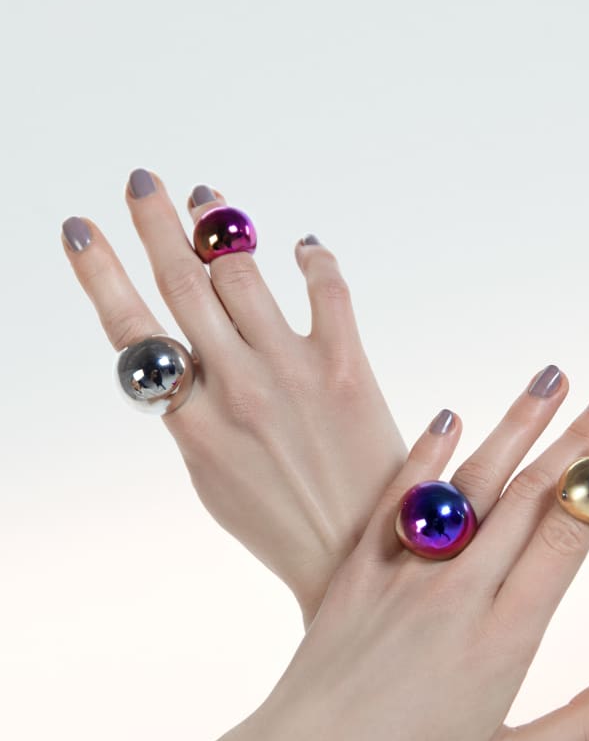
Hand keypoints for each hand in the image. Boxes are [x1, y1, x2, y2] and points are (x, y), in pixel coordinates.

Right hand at [62, 171, 405, 624]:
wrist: (356, 557)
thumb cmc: (279, 524)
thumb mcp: (212, 478)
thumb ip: (191, 415)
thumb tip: (177, 361)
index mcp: (192, 423)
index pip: (131, 332)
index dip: (100, 274)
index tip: (80, 228)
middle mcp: (235, 388)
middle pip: (182, 284)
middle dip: (155, 225)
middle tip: (142, 182)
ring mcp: (292, 373)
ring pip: (242, 274)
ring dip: (221, 227)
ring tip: (208, 198)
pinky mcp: (347, 368)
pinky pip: (327, 289)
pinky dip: (312, 258)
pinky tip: (303, 245)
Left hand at [250, 373, 588, 740]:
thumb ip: (582, 727)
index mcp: (503, 642)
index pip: (567, 539)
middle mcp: (457, 596)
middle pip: (528, 499)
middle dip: (578, 441)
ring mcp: (403, 579)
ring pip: (471, 486)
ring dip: (514, 427)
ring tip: (550, 380)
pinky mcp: (356, 575)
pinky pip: (396, 501)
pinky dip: (425, 457)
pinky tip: (449, 418)